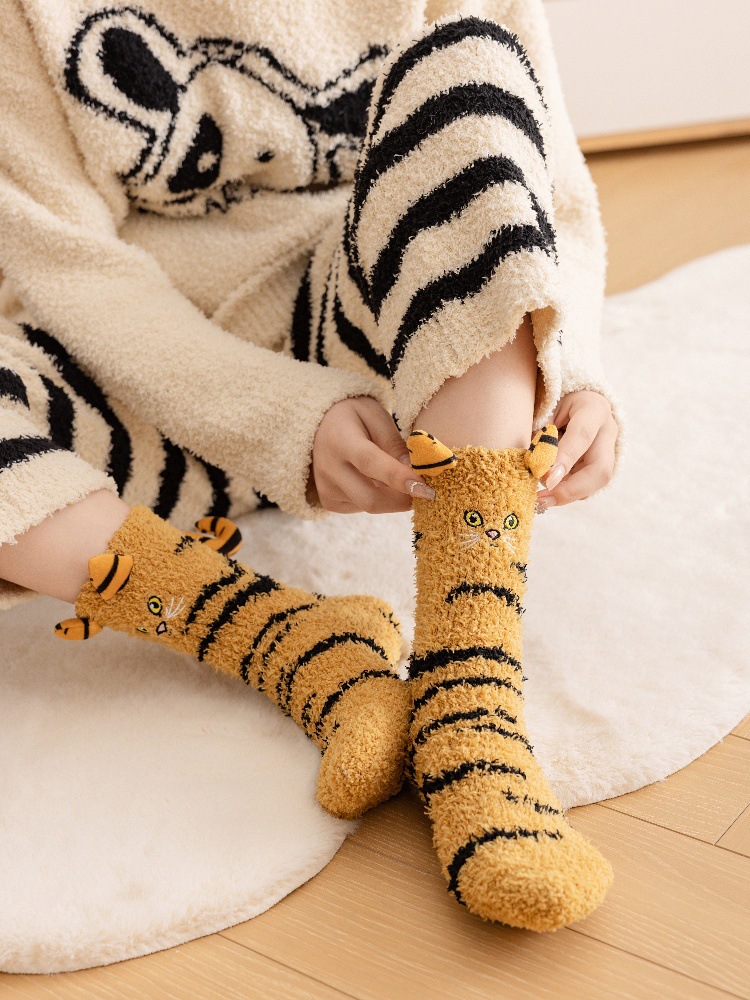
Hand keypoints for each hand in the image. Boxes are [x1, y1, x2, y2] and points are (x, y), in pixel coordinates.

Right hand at [310, 396, 434, 513]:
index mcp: (340, 440)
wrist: (319, 425)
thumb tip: (415, 472)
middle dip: (403, 500)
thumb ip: (395, 443)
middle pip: (371, 499)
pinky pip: (362, 507)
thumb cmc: (354, 417)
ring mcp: (327, 489)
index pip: (370, 463)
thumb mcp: (376, 417)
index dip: (399, 478)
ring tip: (395, 475)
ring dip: (392, 497)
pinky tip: (374, 479)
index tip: (427, 490)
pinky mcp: (329, 502)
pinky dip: (378, 497)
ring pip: (370, 505)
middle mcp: (329, 469)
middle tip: (425, 490)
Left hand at [535, 390, 617, 509]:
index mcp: (593, 409)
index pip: (582, 436)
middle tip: (543, 499)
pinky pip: (588, 485)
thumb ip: (541, 434)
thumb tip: (536, 467)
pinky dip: (568, 491)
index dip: (565, 460)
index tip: (546, 479)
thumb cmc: (556, 403)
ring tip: (542, 498)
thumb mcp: (546, 409)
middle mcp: (607, 430)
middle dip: (571, 489)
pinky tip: (551, 492)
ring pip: (596, 482)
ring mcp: (609, 450)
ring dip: (567, 494)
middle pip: (600, 469)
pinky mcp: (604, 464)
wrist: (577, 401)